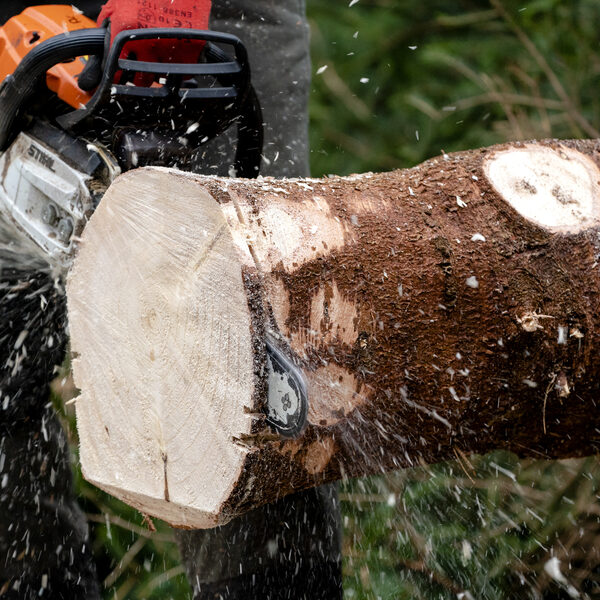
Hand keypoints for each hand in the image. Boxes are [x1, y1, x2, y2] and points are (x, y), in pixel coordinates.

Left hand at [79, 0, 211, 89]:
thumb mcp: (119, 3)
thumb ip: (108, 23)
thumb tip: (102, 39)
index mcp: (124, 32)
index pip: (115, 70)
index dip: (116, 78)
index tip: (118, 79)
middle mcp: (146, 44)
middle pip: (140, 80)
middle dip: (139, 77)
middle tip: (142, 69)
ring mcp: (170, 49)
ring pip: (163, 78)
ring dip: (160, 73)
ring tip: (160, 60)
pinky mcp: (192, 50)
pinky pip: (186, 73)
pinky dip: (182, 70)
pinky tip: (177, 57)